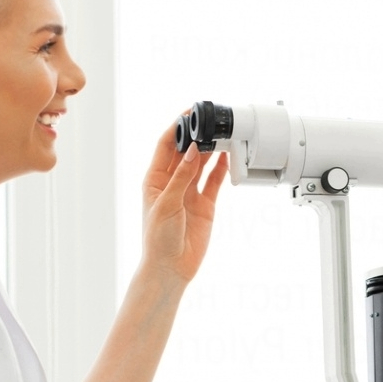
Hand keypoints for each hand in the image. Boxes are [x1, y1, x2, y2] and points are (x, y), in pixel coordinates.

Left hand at [140, 116, 229, 282]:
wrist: (171, 266)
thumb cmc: (158, 238)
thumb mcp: (167, 203)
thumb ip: (181, 176)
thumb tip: (193, 151)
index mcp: (155, 180)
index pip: (166, 146)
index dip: (176, 129)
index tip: (188, 115)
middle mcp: (172, 183)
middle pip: (186, 152)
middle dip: (197, 137)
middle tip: (209, 123)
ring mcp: (189, 193)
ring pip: (202, 165)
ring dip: (211, 151)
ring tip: (222, 136)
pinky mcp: (205, 204)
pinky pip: (214, 182)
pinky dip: (221, 169)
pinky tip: (228, 157)